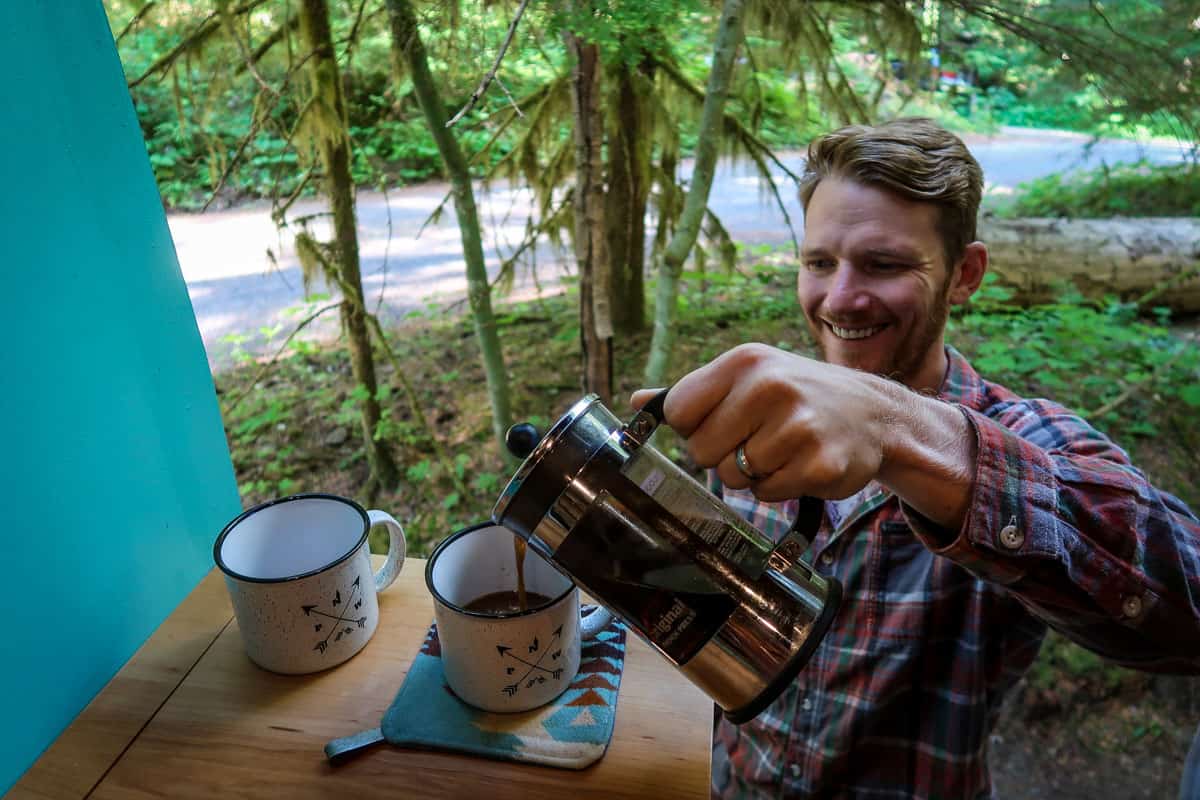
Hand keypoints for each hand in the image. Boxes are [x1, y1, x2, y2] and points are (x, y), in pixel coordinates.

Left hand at [632, 343, 893, 502]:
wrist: (873, 412)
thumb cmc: (796, 395)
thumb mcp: (747, 377)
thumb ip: (692, 393)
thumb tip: (634, 402)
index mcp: (744, 362)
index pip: (678, 412)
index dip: (693, 427)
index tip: (721, 422)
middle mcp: (770, 387)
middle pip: (700, 450)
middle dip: (722, 454)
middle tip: (757, 438)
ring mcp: (797, 426)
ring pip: (733, 477)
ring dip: (753, 472)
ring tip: (783, 448)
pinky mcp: (819, 464)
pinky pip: (767, 493)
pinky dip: (779, 487)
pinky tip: (802, 463)